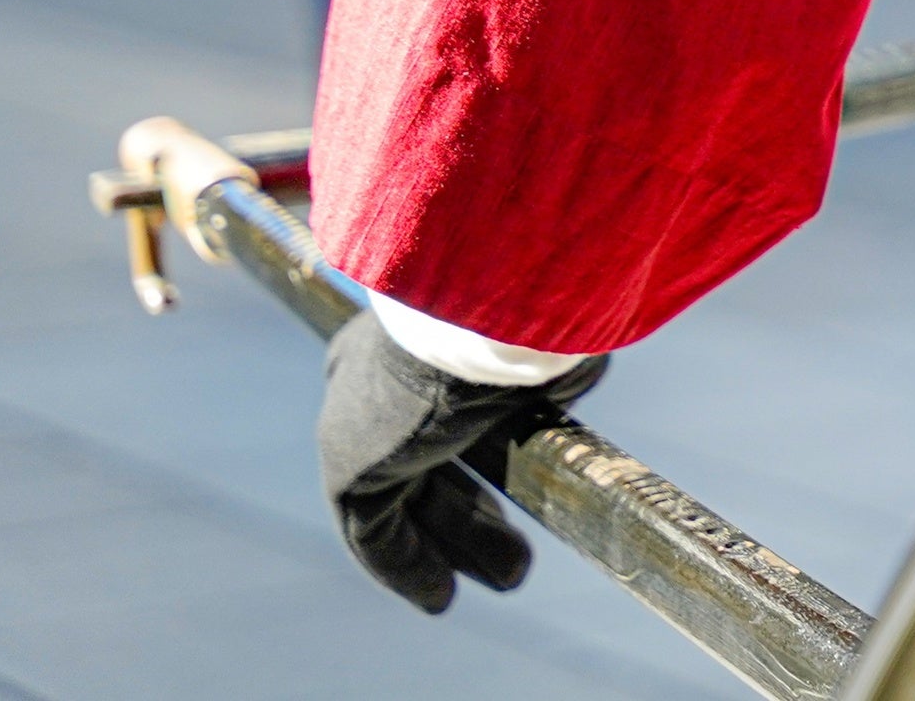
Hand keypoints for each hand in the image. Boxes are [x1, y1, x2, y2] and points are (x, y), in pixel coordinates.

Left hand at [317, 311, 604, 612]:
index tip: (519, 481)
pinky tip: (441, 597)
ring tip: (508, 577)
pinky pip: (375, 532)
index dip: (480, 456)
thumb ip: (545, 368)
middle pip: (426, 461)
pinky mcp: (347, 468)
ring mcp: (355, 423)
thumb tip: (567, 383)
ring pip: (407, 498)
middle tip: (517, 547)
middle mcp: (375, 377)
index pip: (438, 411)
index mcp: (415, 336)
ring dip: (452, 543)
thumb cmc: (525, 316)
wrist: (474, 317)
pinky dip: (407, 566)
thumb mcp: (544, 339)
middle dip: (472, 510)